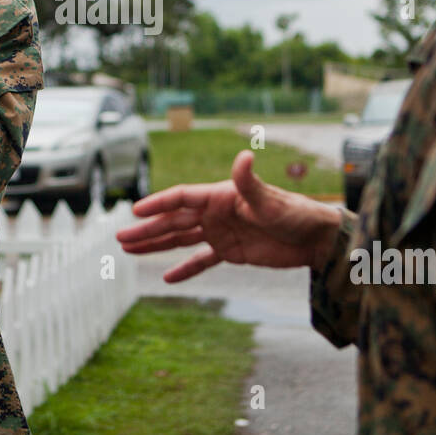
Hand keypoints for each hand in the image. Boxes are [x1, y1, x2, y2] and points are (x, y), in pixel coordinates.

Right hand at [116, 149, 342, 282]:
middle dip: (147, 229)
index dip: (158, 204)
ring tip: (130, 251)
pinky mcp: (230, 252)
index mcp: (220, 196)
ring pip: (180, 239)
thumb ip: (250, 182)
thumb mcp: (270, 200)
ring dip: (156, 245)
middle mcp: (215, 213)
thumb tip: (243, 156)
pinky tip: (166, 278)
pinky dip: (184, 269)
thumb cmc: (295, 213)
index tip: (135, 211)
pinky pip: (201, 260)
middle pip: (173, 220)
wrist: (316, 239)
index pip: (181, 198)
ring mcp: (221, 232)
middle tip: (120, 238)